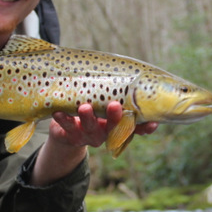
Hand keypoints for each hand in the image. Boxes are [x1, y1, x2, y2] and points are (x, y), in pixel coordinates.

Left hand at [32, 101, 157, 185]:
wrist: (66, 133)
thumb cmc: (92, 112)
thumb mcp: (104, 106)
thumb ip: (116, 96)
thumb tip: (134, 75)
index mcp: (117, 125)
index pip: (135, 127)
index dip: (145, 127)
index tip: (153, 122)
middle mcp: (104, 132)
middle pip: (112, 127)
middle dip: (114, 118)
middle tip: (114, 106)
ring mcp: (87, 135)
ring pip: (90, 128)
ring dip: (88, 118)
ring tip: (85, 108)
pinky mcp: (69, 135)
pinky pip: (66, 128)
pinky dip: (62, 119)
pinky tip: (58, 112)